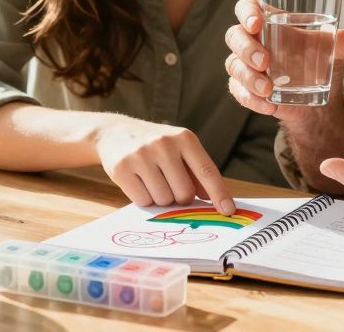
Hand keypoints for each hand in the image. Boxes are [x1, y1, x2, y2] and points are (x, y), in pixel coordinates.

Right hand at [94, 118, 235, 215]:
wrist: (114, 132)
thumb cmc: (156, 146)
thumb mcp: (180, 149)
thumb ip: (198, 173)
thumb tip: (215, 200)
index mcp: (185, 138)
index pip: (207, 171)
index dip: (219, 194)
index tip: (229, 211)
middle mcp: (164, 144)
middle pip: (184, 194)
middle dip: (180, 197)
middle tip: (169, 183)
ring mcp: (142, 155)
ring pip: (163, 200)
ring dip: (161, 199)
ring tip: (152, 180)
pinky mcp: (122, 168)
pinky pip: (143, 201)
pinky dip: (144, 198)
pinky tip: (138, 182)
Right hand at [223, 0, 343, 126]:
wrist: (315, 100)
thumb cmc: (315, 62)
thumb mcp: (329, 50)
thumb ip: (338, 41)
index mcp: (268, 20)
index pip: (247, 7)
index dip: (247, 12)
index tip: (256, 24)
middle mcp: (252, 40)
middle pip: (234, 36)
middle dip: (247, 49)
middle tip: (265, 62)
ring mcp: (245, 64)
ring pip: (233, 65)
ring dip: (249, 78)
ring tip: (269, 90)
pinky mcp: (244, 88)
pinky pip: (238, 91)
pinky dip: (251, 99)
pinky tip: (268, 106)